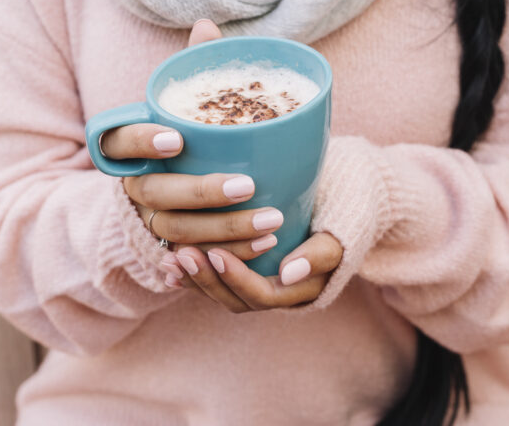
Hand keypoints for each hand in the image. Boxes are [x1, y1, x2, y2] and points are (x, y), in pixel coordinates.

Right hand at [100, 20, 282, 265]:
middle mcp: (136, 185)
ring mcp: (152, 220)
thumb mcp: (190, 105)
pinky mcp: (173, 247)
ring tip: (271, 222)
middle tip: (247, 186)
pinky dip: (229, 254)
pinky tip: (264, 245)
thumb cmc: (189, 135)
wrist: (182, 187)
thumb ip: (195, 69)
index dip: (141, 141)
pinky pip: (196, 257)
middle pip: (156, 193)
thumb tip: (206, 25)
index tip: (177, 138)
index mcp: (131, 147)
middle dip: (202, 193)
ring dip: (224, 231)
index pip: (118, 142)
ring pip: (178, 231)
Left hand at [164, 232, 343, 312]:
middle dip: (208, 281)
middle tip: (185, 255)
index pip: (262, 296)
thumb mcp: (338, 234)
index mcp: (299, 291)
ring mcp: (257, 286)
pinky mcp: (243, 274)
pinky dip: (191, 277)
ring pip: (221, 295)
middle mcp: (275, 295)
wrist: (339, 207)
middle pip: (235, 301)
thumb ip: (319, 254)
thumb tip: (289, 273)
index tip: (217, 252)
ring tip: (170, 260)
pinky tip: (168, 264)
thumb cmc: (340, 217)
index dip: (237, 279)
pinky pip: (214, 283)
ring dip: (194, 280)